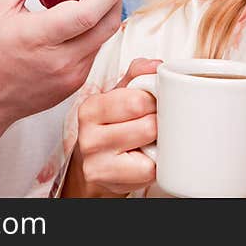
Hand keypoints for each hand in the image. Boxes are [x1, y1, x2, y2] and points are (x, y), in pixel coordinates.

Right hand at [0, 0, 129, 124]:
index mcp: (37, 38)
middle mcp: (59, 61)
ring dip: (108, 14)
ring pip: (104, 39)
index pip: (86, 15)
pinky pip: (95, 51)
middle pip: (106, 26)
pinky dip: (95, 31)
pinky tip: (87, 18)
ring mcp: (71, 76)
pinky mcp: (76, 84)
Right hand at [71, 58, 160, 195]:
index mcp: (91, 107)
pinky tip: (143, 159)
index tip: (152, 105)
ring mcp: (95, 161)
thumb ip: (138, 74)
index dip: (154, 101)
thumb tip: (156, 65)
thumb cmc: (113, 126)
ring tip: (147, 141)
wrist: (97, 165)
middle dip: (157, 122)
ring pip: (149, 144)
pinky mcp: (107, 180)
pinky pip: (149, 170)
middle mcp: (88, 135)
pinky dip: (154, 165)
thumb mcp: (121, 95)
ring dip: (157, 143)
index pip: (137, 100)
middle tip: (152, 124)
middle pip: (147, 123)